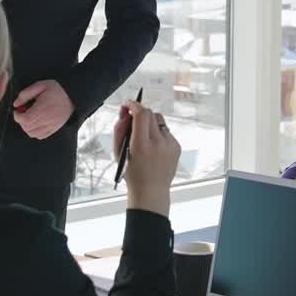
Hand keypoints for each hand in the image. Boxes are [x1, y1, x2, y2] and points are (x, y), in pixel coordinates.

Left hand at [12, 79, 72, 139]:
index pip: (25, 120)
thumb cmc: (56, 90)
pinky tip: (36, 123)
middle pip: (27, 127)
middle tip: (23, 113)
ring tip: (29, 118)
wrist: (72, 97)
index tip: (18, 110)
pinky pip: (39, 136)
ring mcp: (51, 126)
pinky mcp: (54, 129)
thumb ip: (26, 94)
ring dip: (26, 127)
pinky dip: (34, 132)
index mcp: (43, 108)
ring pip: (32, 133)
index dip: (17, 116)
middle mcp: (47, 119)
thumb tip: (16, 104)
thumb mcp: (40, 85)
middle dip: (21, 121)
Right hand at [115, 102, 179, 217]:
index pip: (141, 114)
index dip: (133, 105)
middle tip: (132, 118)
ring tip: (143, 137)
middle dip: (140, 112)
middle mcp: (158, 143)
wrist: (150, 191)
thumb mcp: (118, 152)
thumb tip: (125, 112)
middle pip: (150, 113)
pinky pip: (166, 131)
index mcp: (141, 145)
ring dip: (149, 123)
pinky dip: (158, 133)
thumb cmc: (132, 173)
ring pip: (159, 120)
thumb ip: (120, 129)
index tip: (128, 105)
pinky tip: (153, 147)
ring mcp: (170, 145)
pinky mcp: (177, 146)